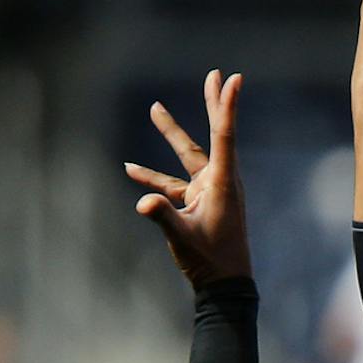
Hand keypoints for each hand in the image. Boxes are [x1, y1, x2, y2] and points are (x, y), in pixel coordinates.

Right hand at [124, 69, 250, 288]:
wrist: (224, 287)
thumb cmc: (211, 262)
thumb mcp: (184, 239)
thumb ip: (163, 217)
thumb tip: (143, 201)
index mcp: (223, 183)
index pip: (224, 136)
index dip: (226, 105)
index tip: (233, 78)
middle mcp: (219, 181)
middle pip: (213, 135)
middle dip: (211, 104)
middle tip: (214, 75)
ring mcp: (208, 192)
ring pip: (188, 156)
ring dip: (171, 134)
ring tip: (155, 108)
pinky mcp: (197, 204)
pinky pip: (172, 184)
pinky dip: (152, 177)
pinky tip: (130, 169)